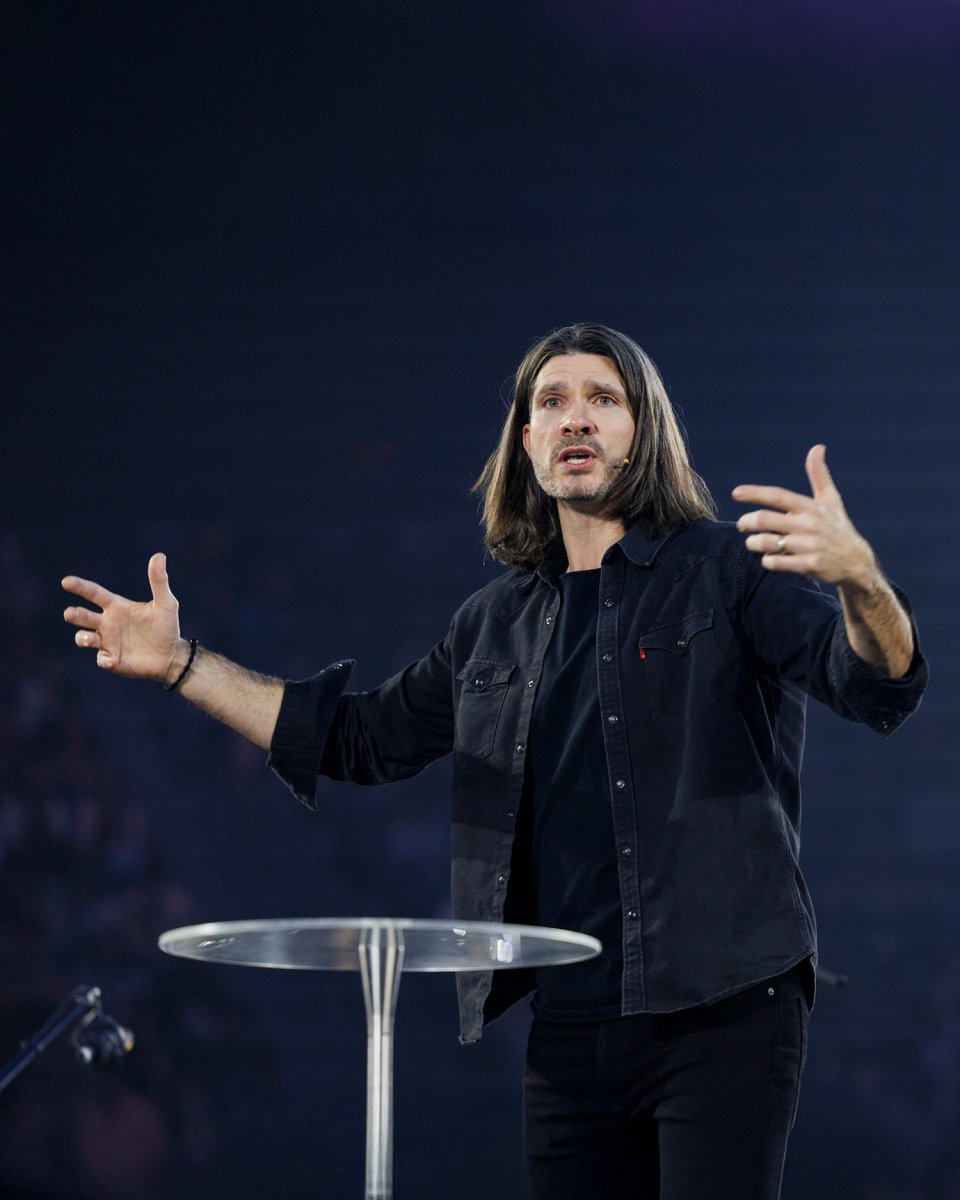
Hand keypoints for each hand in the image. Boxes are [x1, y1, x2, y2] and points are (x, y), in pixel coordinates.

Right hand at [63, 553, 184, 682]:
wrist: (171, 656)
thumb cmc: (167, 627)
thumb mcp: (166, 603)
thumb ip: (159, 581)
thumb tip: (159, 555)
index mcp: (117, 607)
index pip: (94, 593)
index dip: (80, 587)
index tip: (66, 581)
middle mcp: (108, 623)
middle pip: (83, 616)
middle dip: (74, 614)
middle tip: (70, 613)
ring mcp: (108, 642)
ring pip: (84, 638)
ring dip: (83, 637)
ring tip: (89, 638)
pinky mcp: (112, 660)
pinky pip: (102, 659)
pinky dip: (104, 659)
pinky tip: (112, 659)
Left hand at [732, 445, 878, 589]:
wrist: (856, 562)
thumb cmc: (837, 528)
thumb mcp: (831, 500)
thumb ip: (819, 475)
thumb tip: (817, 447)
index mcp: (811, 507)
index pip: (778, 496)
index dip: (755, 493)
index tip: (736, 493)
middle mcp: (809, 525)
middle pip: (765, 519)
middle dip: (747, 522)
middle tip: (742, 525)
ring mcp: (809, 546)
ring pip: (766, 543)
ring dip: (753, 543)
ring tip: (753, 543)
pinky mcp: (808, 565)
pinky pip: (776, 562)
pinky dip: (767, 561)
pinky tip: (770, 559)